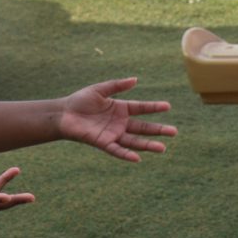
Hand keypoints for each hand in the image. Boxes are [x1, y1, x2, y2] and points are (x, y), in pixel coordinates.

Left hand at [58, 77, 176, 161]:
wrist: (63, 114)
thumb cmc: (80, 101)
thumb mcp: (100, 90)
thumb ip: (117, 86)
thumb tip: (135, 80)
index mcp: (121, 109)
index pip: (142, 108)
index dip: (154, 107)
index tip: (168, 106)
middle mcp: (120, 123)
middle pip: (143, 127)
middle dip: (158, 130)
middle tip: (174, 132)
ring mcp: (113, 134)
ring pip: (134, 141)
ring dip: (148, 145)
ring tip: (162, 147)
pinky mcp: (103, 143)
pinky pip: (117, 150)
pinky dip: (126, 154)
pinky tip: (138, 158)